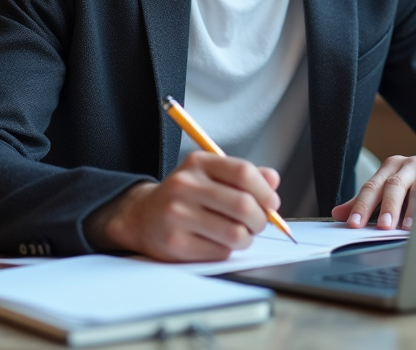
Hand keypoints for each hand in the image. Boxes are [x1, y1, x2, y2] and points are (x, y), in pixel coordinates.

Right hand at [90, 152, 280, 261]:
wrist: (142, 216)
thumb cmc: (185, 196)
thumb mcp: (211, 175)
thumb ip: (244, 176)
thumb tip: (273, 180)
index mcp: (199, 163)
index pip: (243, 172)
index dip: (265, 191)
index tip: (272, 203)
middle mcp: (185, 185)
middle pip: (243, 205)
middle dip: (260, 220)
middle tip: (258, 223)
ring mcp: (178, 215)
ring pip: (236, 233)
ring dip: (246, 238)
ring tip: (239, 234)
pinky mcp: (175, 243)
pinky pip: (220, 252)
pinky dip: (227, 250)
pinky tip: (216, 242)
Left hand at [331, 154, 415, 229]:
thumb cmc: (408, 181)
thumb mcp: (384, 187)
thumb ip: (363, 202)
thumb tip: (337, 214)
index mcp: (389, 168)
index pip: (372, 187)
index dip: (362, 205)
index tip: (354, 223)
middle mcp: (406, 167)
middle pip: (394, 186)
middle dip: (388, 207)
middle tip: (382, 226)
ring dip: (411, 211)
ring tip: (405, 228)